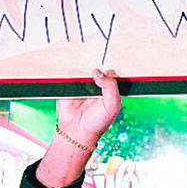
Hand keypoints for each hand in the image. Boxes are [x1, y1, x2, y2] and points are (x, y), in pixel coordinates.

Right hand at [35, 69, 121, 187]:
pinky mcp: (69, 84)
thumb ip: (110, 87)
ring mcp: (83, 83)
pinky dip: (70, 69)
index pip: (114, 71)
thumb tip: (97, 72)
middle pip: (100, 66)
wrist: (76, 131)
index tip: (117, 59)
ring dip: (83, 63)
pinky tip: (73, 70)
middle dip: (99, 60)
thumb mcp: (112, 105)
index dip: (114, 66)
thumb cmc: (97, 121)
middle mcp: (97, 83)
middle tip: (98, 55)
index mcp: (111, 88)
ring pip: (84, 66)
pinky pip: (70, 72)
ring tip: (85, 63)